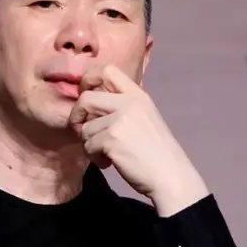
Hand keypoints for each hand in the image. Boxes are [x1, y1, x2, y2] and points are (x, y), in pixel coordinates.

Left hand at [69, 64, 208, 215]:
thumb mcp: (144, 119)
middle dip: (77, 117)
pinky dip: (94, 157)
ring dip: (89, 144)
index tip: (86, 98)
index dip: (88, 81)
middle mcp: (129, 103)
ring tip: (105, 154)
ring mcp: (120, 120)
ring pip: (85, 127)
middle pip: (85, 98)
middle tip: (83, 132)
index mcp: (138, 95)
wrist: (170, 176)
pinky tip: (108, 163)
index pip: (107, 70)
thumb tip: (88, 105)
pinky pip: (88, 145)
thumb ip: (121, 107)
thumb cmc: (155, 153)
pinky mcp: (112, 139)